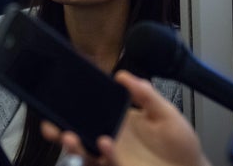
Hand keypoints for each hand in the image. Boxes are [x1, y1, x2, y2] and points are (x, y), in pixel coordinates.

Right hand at [42, 70, 211, 165]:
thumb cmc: (181, 144)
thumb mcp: (165, 112)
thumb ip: (145, 94)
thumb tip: (122, 75)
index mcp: (118, 119)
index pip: (89, 109)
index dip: (72, 104)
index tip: (59, 94)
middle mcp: (110, 137)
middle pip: (77, 132)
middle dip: (58, 129)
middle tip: (51, 125)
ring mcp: (113, 157)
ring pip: (83, 151)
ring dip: (73, 145)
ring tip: (69, 137)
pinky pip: (104, 162)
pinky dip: (103, 154)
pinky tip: (105, 145)